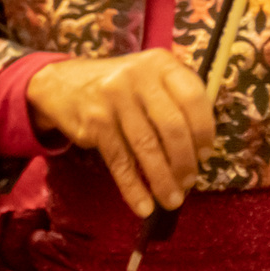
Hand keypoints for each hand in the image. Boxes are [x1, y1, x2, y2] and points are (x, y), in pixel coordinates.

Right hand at [25, 49, 213, 217]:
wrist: (63, 83)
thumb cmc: (121, 87)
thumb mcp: (150, 79)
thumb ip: (176, 102)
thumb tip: (200, 152)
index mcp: (160, 64)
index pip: (193, 98)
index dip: (204, 130)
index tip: (205, 154)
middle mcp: (138, 76)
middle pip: (172, 126)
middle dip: (185, 161)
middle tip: (189, 182)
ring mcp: (114, 97)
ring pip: (147, 147)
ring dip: (163, 180)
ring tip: (172, 200)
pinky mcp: (95, 121)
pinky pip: (120, 161)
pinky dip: (134, 188)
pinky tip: (144, 206)